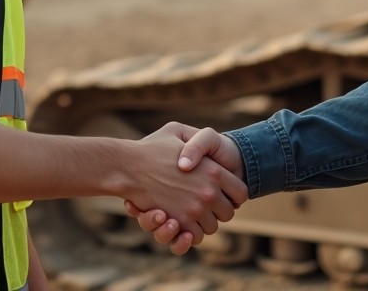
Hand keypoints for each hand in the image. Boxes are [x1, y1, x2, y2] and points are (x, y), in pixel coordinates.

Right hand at [123, 124, 246, 254]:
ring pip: (212, 227)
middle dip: (218, 210)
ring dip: (203, 222)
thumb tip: (211, 158)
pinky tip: (181, 223)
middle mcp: (208, 193)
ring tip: (190, 211)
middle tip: (205, 203)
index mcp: (214, 171)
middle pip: (228, 213)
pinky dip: (189, 234)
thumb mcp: (177, 131)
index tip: (222, 193)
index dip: (233, 195)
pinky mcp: (177, 224)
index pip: (241, 193)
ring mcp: (193, 210)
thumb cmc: (151, 147)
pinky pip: (194, 237)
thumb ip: (197, 139)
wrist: (126, 165)